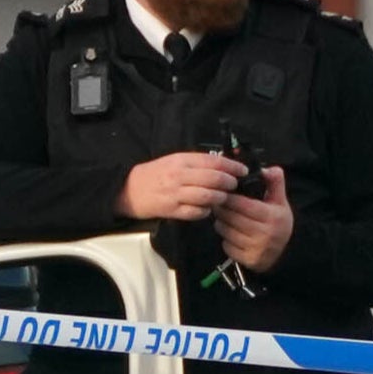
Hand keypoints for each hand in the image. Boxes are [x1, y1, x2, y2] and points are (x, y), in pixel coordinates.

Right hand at [117, 151, 245, 222]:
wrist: (129, 190)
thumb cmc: (155, 174)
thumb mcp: (174, 160)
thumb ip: (196, 163)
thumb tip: (223, 165)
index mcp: (181, 160)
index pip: (213, 161)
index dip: (232, 166)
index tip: (243, 170)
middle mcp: (180, 176)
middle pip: (214, 179)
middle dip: (229, 183)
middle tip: (235, 185)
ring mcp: (176, 194)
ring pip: (208, 196)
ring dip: (220, 198)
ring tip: (223, 198)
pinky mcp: (172, 211)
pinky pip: (197, 212)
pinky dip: (206, 211)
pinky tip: (207, 209)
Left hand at [215, 167, 292, 270]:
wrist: (285, 252)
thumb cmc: (278, 222)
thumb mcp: (280, 201)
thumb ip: (274, 182)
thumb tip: (266, 169)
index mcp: (271, 216)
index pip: (242, 204)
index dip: (229, 198)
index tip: (224, 193)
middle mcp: (265, 234)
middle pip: (231, 217)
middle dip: (222, 209)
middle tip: (218, 204)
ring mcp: (256, 248)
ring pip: (226, 231)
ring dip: (221, 223)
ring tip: (224, 217)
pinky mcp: (248, 260)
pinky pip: (227, 246)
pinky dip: (225, 239)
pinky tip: (230, 233)